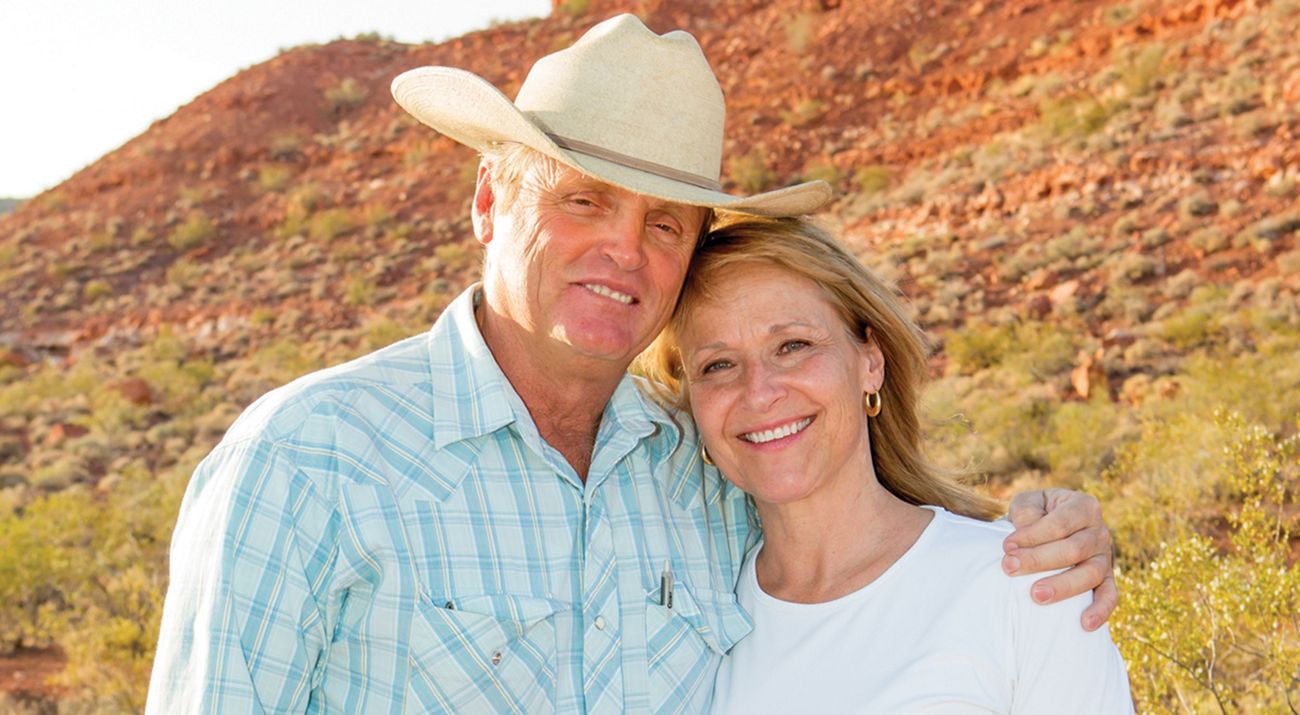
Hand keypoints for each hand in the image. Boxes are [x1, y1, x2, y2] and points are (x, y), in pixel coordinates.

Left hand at [1001, 488, 1116, 631]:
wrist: (1054, 525)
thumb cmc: (1037, 514)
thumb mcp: (1029, 503)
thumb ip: (1026, 512)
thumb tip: (1025, 531)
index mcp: (1084, 506)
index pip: (1060, 523)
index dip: (1032, 535)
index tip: (1006, 546)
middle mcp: (1099, 531)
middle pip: (1074, 549)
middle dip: (1039, 560)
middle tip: (1009, 568)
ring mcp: (1105, 557)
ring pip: (1091, 573)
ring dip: (1063, 586)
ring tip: (1035, 596)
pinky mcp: (1107, 578)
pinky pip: (1110, 595)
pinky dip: (1101, 610)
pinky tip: (1084, 624)